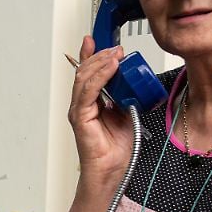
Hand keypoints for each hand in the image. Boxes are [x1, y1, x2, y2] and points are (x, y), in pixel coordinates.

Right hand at [67, 36, 132, 178]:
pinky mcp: (80, 117)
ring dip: (101, 62)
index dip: (91, 54)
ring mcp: (79, 110)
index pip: (88, 72)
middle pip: (84, 71)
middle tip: (116, 48)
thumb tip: (131, 81)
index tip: (98, 40)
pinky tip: (110, 68)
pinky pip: (88, 91)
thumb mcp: (126, 114)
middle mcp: (82, 104)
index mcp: (91, 102)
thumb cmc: (116, 150)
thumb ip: (124, 97)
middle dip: (100, 55)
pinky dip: (99, 77)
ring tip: (115, 54)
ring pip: (84, 77)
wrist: (112, 171)